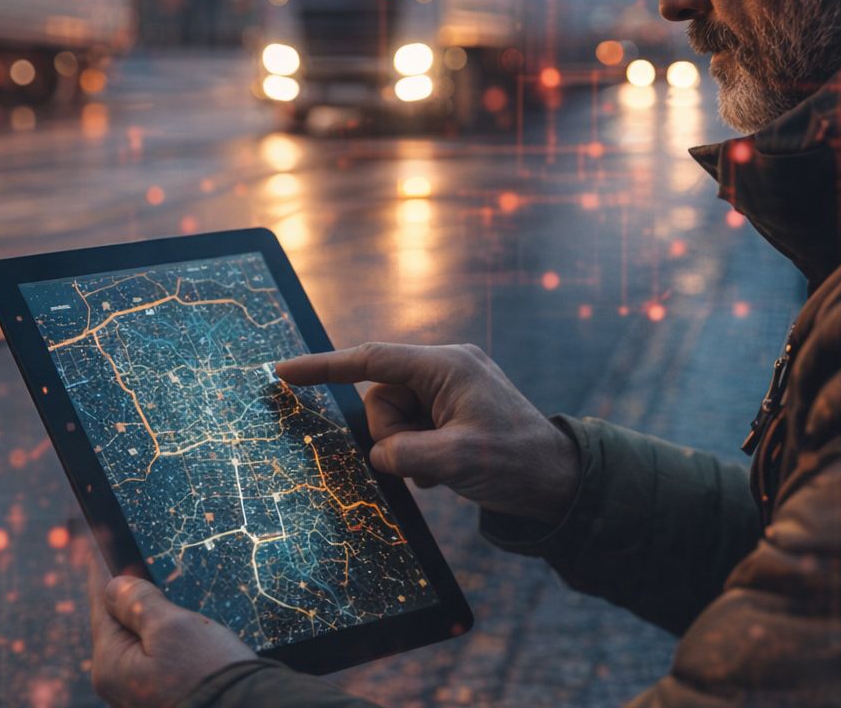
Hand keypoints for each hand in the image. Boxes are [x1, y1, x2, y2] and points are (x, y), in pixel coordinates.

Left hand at [88, 552, 255, 707]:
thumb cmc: (208, 671)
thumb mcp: (172, 627)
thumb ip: (138, 602)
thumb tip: (114, 585)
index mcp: (111, 663)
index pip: (101, 603)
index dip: (103, 568)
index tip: (100, 540)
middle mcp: (120, 679)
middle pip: (119, 620)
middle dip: (131, 589)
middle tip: (139, 553)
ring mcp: (141, 687)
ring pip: (140, 634)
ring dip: (151, 609)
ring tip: (163, 577)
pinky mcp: (164, 688)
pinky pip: (156, 650)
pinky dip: (164, 629)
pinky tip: (180, 614)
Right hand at [276, 343, 579, 524]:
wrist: (556, 481)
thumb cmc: (515, 463)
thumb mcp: (456, 461)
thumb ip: (406, 453)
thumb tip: (379, 454)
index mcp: (447, 366)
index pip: (372, 360)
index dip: (324, 366)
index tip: (284, 371)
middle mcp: (445, 369)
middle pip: (381, 397)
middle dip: (393, 435)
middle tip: (429, 460)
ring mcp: (447, 389)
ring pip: (392, 419)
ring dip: (408, 449)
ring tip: (444, 466)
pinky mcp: (449, 410)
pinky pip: (410, 430)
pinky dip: (419, 454)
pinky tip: (450, 468)